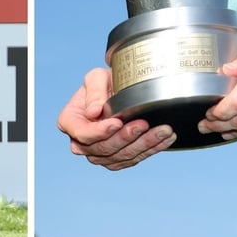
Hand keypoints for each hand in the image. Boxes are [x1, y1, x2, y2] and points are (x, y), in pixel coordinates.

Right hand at [57, 67, 175, 169]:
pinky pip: (133, 159)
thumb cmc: (103, 82)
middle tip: (144, 124)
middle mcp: (82, 142)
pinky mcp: (117, 158)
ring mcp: (99, 153)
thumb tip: (93, 112)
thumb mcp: (95, 77)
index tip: (118, 122)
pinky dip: (151, 149)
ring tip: (162, 130)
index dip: (100, 132)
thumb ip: (94, 92)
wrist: (116, 89)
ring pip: (121, 157)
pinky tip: (165, 139)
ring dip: (144, 145)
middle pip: (103, 149)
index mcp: (70, 122)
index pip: (83, 134)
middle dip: (126, 138)